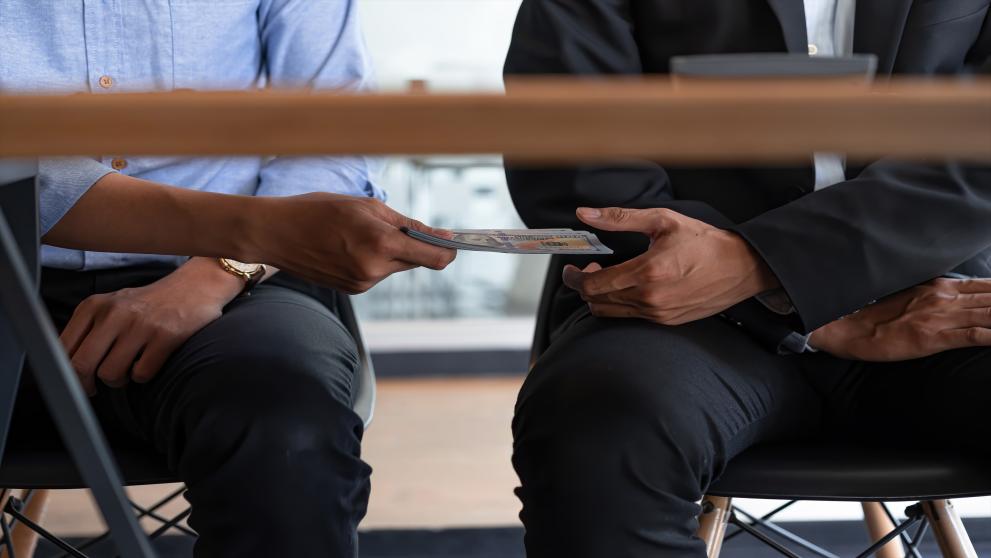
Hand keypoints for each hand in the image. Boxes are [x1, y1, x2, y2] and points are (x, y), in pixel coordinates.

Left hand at [60, 259, 241, 393]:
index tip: (77, 380)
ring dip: (119, 380)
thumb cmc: (150, 303)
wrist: (195, 286)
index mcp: (95, 306)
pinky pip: (141, 374)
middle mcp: (114, 313)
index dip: (66, 372)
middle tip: (95, 388)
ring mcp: (140, 325)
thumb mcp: (112, 306)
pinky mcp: (165, 336)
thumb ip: (89, 330)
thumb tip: (67, 366)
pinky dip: (143, 375)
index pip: (63, 349)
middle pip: (82, 365)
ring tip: (129, 368)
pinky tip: (149, 362)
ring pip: (110, 374)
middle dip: (86, 384)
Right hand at [247, 194, 455, 293]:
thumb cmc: (318, 210)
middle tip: (394, 226)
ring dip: (391, 252)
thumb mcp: (366, 206)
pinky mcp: (352, 290)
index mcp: (381, 243)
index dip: (448, 250)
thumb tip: (440, 236)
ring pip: (396, 267)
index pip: (434, 258)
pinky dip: (374, 260)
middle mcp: (374, 269)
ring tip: (359, 233)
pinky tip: (349, 246)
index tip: (455, 241)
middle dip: (414, 246)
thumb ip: (406, 224)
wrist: (275, 233)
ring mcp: (363, 283)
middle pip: (416, 262)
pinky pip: (377, 274)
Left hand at [562, 207, 778, 324]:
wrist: (741, 268)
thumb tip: (586, 214)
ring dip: (600, 296)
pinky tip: (628, 286)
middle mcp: (650, 298)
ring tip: (608, 277)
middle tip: (589, 269)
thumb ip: (619, 218)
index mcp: (647, 272)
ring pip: (610, 312)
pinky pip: (629, 317)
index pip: (594, 285)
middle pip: (597, 302)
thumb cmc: (704, 242)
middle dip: (584, 286)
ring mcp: (658, 313)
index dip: (574, 278)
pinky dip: (619, 304)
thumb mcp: (661, 220)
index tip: (572, 268)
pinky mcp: (666, 321)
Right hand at [809, 277, 990, 360]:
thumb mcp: (910, 297)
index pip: (987, 287)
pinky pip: (976, 335)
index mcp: (940, 287)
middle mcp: (945, 297)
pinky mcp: (936, 337)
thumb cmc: (876, 316)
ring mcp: (942, 316)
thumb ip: (935, 295)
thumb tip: (954, 296)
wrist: (849, 326)